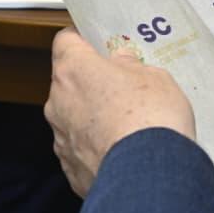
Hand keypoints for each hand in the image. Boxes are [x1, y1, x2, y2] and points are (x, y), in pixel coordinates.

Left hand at [46, 28, 195, 196]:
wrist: (148, 174)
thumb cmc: (151, 117)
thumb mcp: (155, 76)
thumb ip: (132, 66)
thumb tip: (122, 64)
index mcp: (75, 70)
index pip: (66, 41)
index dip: (81, 39)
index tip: (95, 40)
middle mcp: (59, 101)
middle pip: (69, 81)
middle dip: (92, 81)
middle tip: (123, 84)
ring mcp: (61, 137)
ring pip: (73, 116)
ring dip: (94, 115)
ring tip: (127, 121)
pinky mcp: (70, 168)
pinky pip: (81, 147)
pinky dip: (97, 145)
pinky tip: (123, 148)